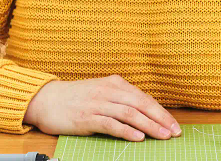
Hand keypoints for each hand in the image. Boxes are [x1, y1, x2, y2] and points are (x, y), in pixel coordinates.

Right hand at [24, 75, 181, 140]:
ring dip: (149, 126)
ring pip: (130, 114)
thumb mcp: (101, 92)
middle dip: (161, 119)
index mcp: (115, 83)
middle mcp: (109, 91)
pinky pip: (111, 124)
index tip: (174, 124)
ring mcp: (98, 104)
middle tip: (174, 132)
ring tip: (162, 136)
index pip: (144, 98)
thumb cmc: (75, 98)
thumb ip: (121, 100)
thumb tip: (145, 114)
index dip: (161, 112)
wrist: (46, 99)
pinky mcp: (87, 117)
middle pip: (141, 105)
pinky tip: (138, 137)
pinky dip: (126, 131)